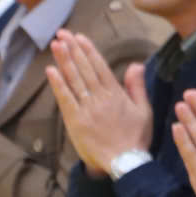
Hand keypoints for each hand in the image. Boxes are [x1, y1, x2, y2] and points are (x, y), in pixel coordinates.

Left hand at [46, 32, 152, 174]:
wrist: (125, 163)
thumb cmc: (136, 138)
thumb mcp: (144, 110)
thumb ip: (137, 86)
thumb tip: (136, 64)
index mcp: (116, 94)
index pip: (100, 66)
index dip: (88, 50)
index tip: (79, 37)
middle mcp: (100, 98)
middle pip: (84, 69)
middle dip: (73, 49)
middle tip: (62, 33)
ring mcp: (86, 109)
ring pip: (74, 80)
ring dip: (64, 60)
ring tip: (56, 44)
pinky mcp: (75, 121)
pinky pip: (65, 99)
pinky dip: (58, 84)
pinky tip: (51, 71)